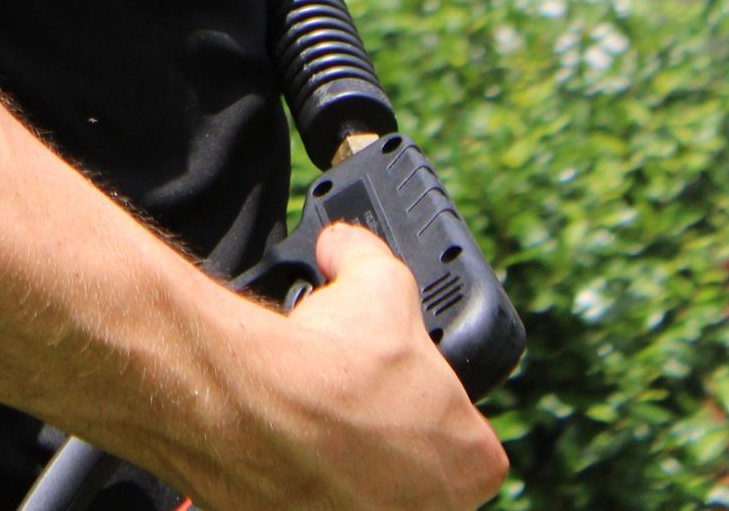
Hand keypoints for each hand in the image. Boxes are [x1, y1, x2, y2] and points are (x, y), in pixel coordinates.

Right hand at [187, 223, 508, 510]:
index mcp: (473, 458)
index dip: (431, 395)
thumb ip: (369, 258)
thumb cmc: (336, 361)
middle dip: (389, 428)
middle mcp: (437, 508)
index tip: (394, 373)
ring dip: (348, 455)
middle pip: (419, 461)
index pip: (469, 431)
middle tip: (350, 389)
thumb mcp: (376, 279)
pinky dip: (304, 473)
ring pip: (370, 487)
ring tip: (311, 410)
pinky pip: (318, 496)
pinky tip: (284, 437)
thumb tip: (343, 243)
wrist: (256, 412)